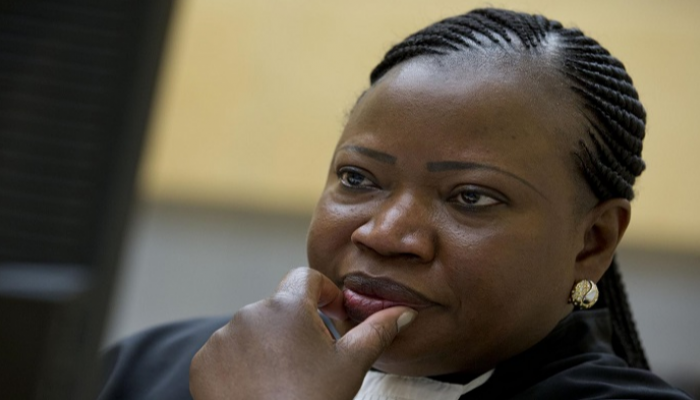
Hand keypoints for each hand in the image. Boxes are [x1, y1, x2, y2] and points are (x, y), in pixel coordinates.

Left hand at [189, 267, 416, 399]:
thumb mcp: (351, 365)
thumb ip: (377, 330)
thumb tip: (403, 311)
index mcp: (288, 307)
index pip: (306, 278)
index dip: (324, 293)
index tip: (333, 315)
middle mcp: (250, 314)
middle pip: (279, 307)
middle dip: (297, 326)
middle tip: (312, 359)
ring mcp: (222, 337)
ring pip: (253, 329)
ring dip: (268, 344)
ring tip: (283, 377)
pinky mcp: (203, 361)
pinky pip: (226, 351)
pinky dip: (240, 363)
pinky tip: (257, 386)